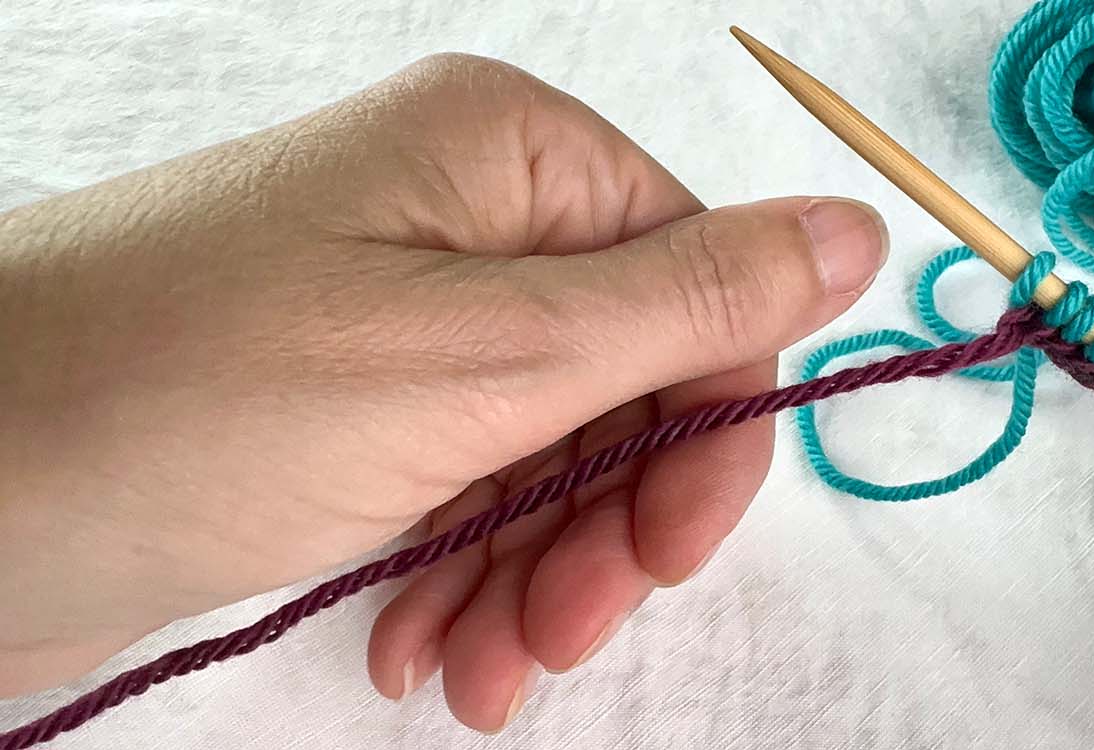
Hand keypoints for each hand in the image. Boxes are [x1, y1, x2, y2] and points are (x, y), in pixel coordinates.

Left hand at [0, 53, 886, 730]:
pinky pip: (463, 492)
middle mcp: (463, 223)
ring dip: (533, 578)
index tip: (664, 562)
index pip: (697, 287)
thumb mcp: (483, 353)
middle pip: (624, 384)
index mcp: (509, 160)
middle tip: (553, 644)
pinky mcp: (342, 410)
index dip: (705, 431)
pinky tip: (416, 654)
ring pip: (547, 457)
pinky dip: (462, 581)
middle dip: (604, 530)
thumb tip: (862, 225)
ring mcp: (396, 320)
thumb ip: (690, 298)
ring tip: (469, 678)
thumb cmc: (197, 398)